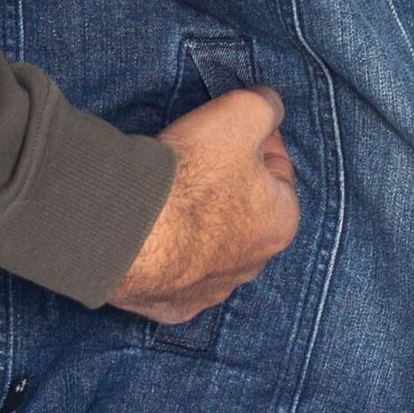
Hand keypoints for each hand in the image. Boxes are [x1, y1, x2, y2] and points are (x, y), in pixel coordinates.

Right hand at [107, 85, 300, 324]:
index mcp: (280, 221)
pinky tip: (152, 231)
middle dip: (230, 185)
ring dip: (199, 223)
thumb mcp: (242, 113)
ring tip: (171, 191)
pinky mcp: (172, 306)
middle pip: (247, 213)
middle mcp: (253, 265)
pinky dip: (168, 255)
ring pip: (212, 249)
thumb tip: (270, 105)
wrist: (133, 229)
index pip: (280, 171)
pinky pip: (175, 275)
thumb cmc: (195, 172)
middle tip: (200, 155)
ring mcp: (211, 292)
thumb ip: (266, 105)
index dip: (260, 140)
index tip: (236, 125)